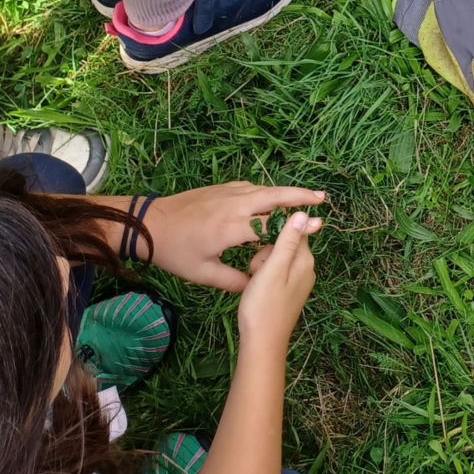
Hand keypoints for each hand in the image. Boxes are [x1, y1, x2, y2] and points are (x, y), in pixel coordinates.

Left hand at [138, 182, 326, 293]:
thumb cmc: (176, 252)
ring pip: (265, 188)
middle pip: (275, 195)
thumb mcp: (203, 274)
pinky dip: (268, 191)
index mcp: (232, 228)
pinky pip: (252, 187)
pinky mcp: (223, 187)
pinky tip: (274, 197)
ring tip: (308, 197)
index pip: (272, 225)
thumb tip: (256, 287)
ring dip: (287, 192)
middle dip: (300, 196)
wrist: (150, 224)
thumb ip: (233, 281)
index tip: (317, 226)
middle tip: (323, 198)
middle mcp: (235, 204)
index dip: (296, 226)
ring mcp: (229, 192)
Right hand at [237, 210, 317, 347]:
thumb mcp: (273, 268)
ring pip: (276, 259)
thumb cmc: (264, 305)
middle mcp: (306, 268)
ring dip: (262, 267)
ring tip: (256, 284)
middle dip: (265, 254)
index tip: (261, 249)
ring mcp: (298, 281)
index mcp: (305, 260)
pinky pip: (276, 274)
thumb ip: (288, 241)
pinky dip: (264, 278)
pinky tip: (258, 291)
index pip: (294, 230)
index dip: (273, 236)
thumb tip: (304, 212)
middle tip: (257, 273)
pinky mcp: (289, 292)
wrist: (262, 343)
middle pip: (284, 244)